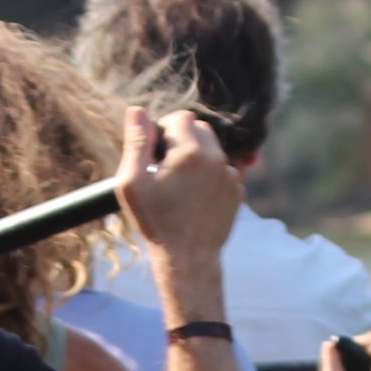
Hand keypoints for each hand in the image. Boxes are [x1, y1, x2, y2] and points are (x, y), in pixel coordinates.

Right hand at [115, 109, 241, 281]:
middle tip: (166, 170)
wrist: (187, 259)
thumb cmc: (156, 222)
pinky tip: (195, 199)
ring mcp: (231, 176)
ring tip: (181, 188)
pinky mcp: (237, 191)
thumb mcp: (133, 182)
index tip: (155, 155)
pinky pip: (222, 171)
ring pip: (212, 151)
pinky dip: (209, 177)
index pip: (181, 117)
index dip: (164, 132)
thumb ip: (136, 142)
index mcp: (191, 151)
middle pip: (200, 129)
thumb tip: (137, 111)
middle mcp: (217, 158)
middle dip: (182, 141)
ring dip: (197, 159)